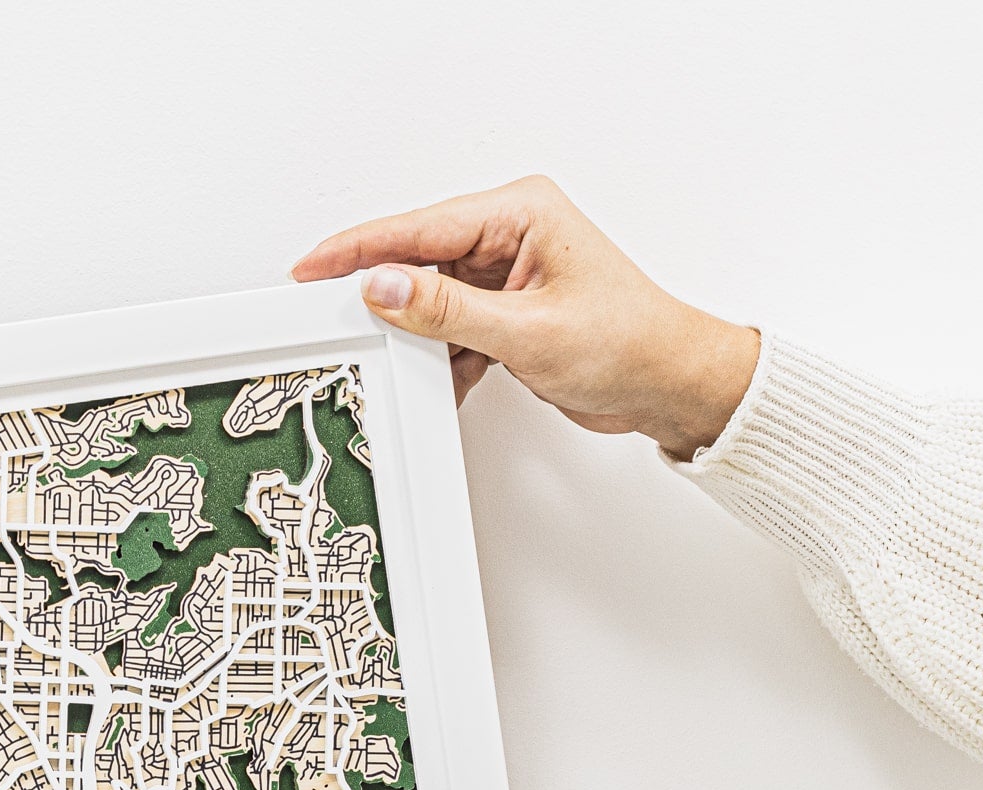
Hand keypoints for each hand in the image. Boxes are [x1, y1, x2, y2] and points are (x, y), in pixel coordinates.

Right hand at [293, 175, 759, 461]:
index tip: (314, 266)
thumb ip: (447, 309)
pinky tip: (437, 379)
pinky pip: (452, 330)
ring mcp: (507, 275)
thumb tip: (386, 287)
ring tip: (396, 362)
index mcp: (521, 212)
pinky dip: (441, 358)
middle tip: (335, 320)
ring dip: (417, 337)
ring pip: (432, 301)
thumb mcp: (526, 330)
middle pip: (419, 260)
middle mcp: (511, 235)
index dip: (361, 249)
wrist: (667, 384)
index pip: (421, 226)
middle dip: (383, 296)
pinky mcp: (507, 313)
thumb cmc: (626, 342)